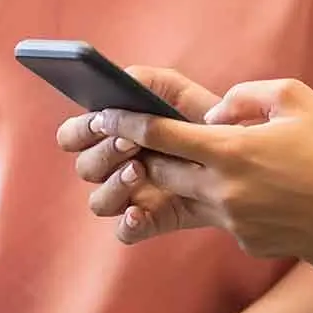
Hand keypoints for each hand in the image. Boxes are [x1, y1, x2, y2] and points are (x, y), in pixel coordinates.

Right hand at [57, 67, 222, 239]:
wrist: (239, 148)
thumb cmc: (200, 115)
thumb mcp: (177, 90)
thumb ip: (147, 81)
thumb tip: (121, 82)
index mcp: (112, 133)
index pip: (73, 135)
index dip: (80, 131)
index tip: (101, 121)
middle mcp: (115, 166)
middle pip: (85, 167)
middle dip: (103, 153)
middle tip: (130, 142)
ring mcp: (131, 195)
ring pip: (100, 201)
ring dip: (113, 185)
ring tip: (139, 169)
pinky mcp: (152, 219)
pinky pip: (126, 231)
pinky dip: (128, 224)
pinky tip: (139, 212)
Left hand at [93, 78, 312, 261]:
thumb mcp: (296, 99)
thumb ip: (247, 95)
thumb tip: (218, 110)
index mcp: (233, 151)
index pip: (164, 136)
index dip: (131, 124)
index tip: (107, 115)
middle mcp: (225, 191)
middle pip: (162, 173)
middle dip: (141, 156)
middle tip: (123, 139)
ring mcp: (234, 222)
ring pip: (186, 198)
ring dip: (173, 181)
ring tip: (170, 161)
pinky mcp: (248, 242)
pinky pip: (219, 215)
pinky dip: (217, 197)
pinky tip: (242, 184)